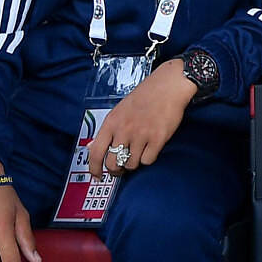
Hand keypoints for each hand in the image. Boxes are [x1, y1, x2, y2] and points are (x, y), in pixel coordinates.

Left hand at [86, 59, 194, 177]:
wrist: (169, 85)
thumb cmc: (145, 96)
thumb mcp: (119, 110)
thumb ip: (107, 129)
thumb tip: (92, 146)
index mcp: (111, 122)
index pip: (95, 152)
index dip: (94, 168)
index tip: (97, 175)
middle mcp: (124, 130)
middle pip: (113, 163)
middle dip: (117, 170)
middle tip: (121, 169)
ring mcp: (141, 134)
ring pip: (132, 164)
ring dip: (135, 163)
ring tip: (139, 153)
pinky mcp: (158, 138)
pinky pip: (148, 160)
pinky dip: (149, 158)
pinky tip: (151, 148)